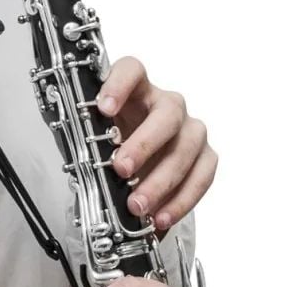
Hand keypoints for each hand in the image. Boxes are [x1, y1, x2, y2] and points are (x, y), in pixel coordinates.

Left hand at [96, 56, 217, 234]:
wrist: (133, 168)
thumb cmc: (112, 146)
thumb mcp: (93, 140)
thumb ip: (88, 141)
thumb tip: (80, 161)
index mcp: (134, 91)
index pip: (132, 70)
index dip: (119, 84)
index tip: (104, 108)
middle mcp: (166, 105)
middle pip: (167, 112)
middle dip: (144, 143)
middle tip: (121, 169)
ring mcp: (189, 129)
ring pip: (187, 146)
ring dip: (162, 179)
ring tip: (137, 205)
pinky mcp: (205, 156)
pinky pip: (203, 174)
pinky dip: (181, 198)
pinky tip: (161, 216)